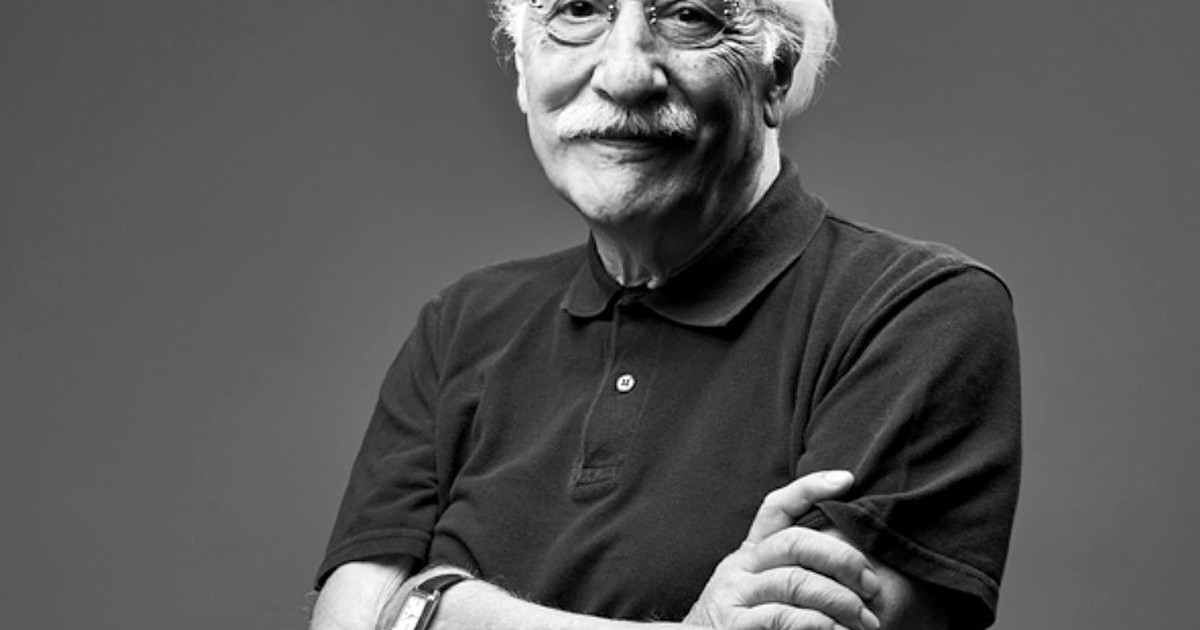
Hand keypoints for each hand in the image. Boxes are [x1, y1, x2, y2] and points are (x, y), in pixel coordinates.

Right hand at [683, 471, 881, 629]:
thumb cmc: (742, 622)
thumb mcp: (760, 588)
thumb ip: (792, 570)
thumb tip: (852, 563)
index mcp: (750, 553)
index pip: (777, 507)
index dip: (810, 488)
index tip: (847, 479)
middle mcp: (740, 567)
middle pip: (794, 542)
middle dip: (841, 559)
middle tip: (872, 584)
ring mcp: (735, 595)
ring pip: (795, 581)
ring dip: (839, 600)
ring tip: (865, 621)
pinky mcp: (735, 624)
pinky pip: (782, 616)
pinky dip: (818, 624)